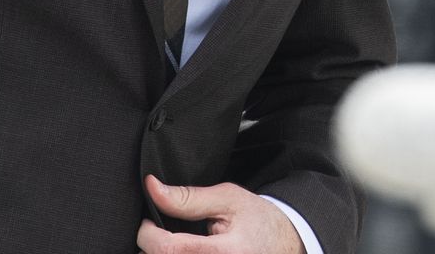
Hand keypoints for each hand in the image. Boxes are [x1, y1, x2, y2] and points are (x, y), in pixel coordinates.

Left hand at [136, 174, 303, 253]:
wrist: (286, 245)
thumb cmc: (258, 221)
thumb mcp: (227, 199)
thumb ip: (188, 198)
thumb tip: (153, 188)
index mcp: (222, 252)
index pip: (168, 249)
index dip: (147, 234)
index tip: (148, 222)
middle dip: (150, 249)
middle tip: (157, 234)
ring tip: (169, 246)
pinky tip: (180, 253)